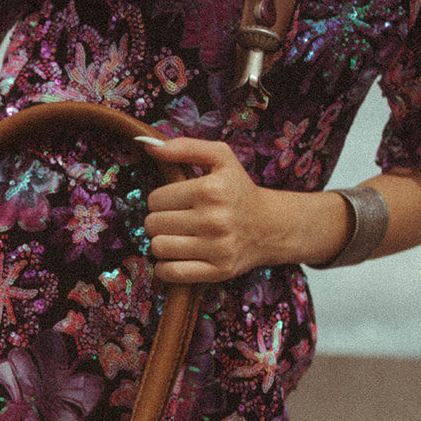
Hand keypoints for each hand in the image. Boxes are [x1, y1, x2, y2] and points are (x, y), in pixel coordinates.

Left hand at [139, 136, 282, 282]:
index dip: (159, 200)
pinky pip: (172, 273)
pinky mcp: (218, 271)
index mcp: (210, 190)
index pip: (155, 199)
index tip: (174, 203)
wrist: (271, 226)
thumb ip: (185, 147)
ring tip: (175, 238)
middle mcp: (213, 219)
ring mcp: (216, 248)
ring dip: (161, 244)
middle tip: (174, 220)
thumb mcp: (220, 157)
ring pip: (159, 248)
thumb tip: (149, 147)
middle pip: (154, 225)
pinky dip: (165, 268)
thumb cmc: (239, 190)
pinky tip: (175, 257)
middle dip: (158, 222)